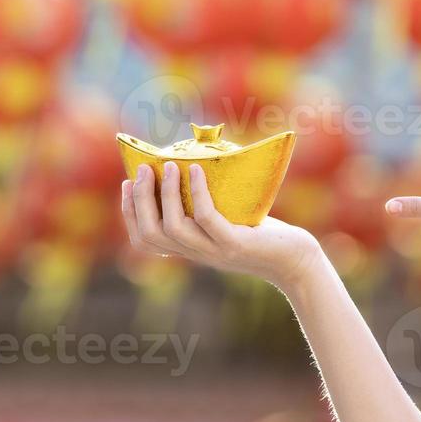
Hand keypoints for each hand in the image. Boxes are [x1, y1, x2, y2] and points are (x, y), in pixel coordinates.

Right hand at [121, 161, 322, 293]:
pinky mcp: (234, 244)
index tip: (127, 184)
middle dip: (139, 201)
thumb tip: (191, 163)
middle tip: (142, 170)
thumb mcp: (226, 219)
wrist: (293, 258)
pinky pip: (207, 219)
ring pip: (173, 228)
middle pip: (151, 234)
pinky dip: (198, 194)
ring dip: (165, 194)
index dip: (129, 213)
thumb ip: (205, 205)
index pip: (144, 239)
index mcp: (188, 248)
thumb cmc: (260, 233)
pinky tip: (198, 172)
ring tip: (169, 166)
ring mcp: (214, 251)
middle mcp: (196, 253)